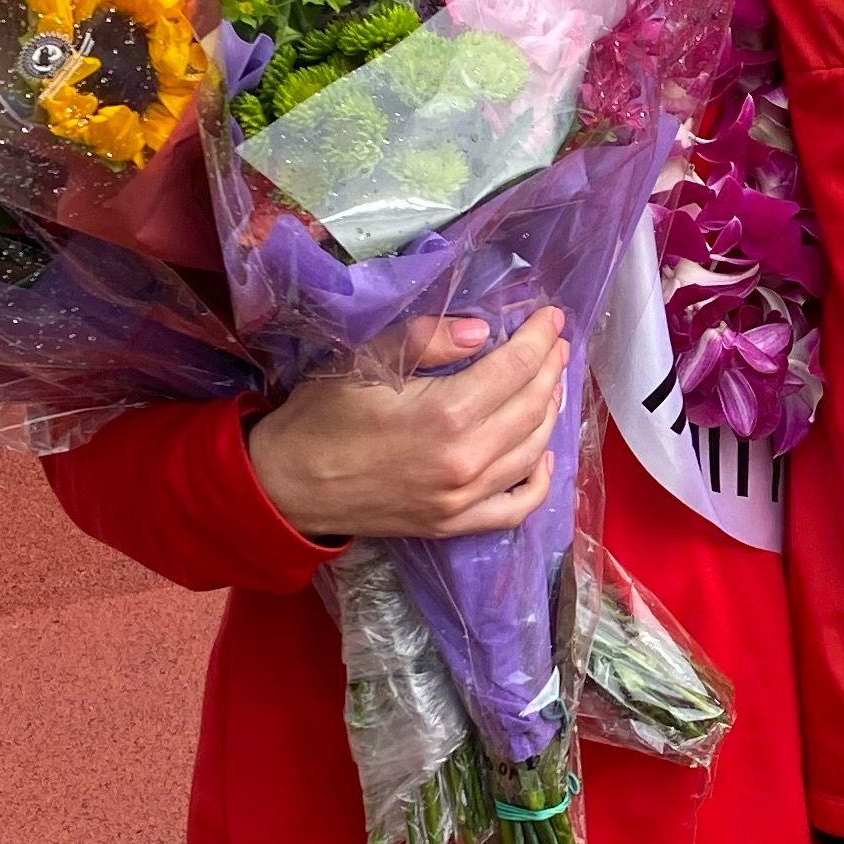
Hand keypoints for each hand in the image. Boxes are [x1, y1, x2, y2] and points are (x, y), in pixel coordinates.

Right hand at [245, 311, 568, 542]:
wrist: (287, 484)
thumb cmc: (321, 415)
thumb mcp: (366, 359)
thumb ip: (428, 340)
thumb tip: (484, 332)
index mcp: (446, 414)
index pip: (516, 368)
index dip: (541, 338)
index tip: (552, 318)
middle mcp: (467, 460)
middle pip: (532, 407)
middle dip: (551, 368)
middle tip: (556, 344)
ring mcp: (464, 500)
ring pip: (533, 451)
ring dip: (550, 412)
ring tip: (550, 383)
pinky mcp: (454, 525)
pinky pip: (516, 508)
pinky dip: (539, 481)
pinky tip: (542, 455)